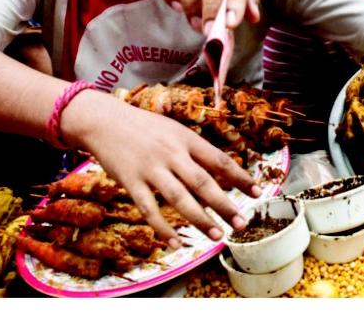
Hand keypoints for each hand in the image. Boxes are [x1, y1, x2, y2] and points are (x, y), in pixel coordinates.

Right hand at [63, 93, 259, 244]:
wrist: (105, 121)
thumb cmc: (146, 128)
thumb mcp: (175, 131)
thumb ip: (195, 151)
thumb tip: (221, 174)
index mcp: (186, 139)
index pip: (219, 160)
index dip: (240, 177)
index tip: (257, 193)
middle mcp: (171, 153)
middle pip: (203, 183)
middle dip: (225, 205)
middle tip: (242, 224)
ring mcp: (151, 169)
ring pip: (179, 199)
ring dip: (200, 220)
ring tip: (217, 236)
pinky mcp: (131, 182)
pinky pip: (149, 210)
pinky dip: (163, 228)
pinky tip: (176, 243)